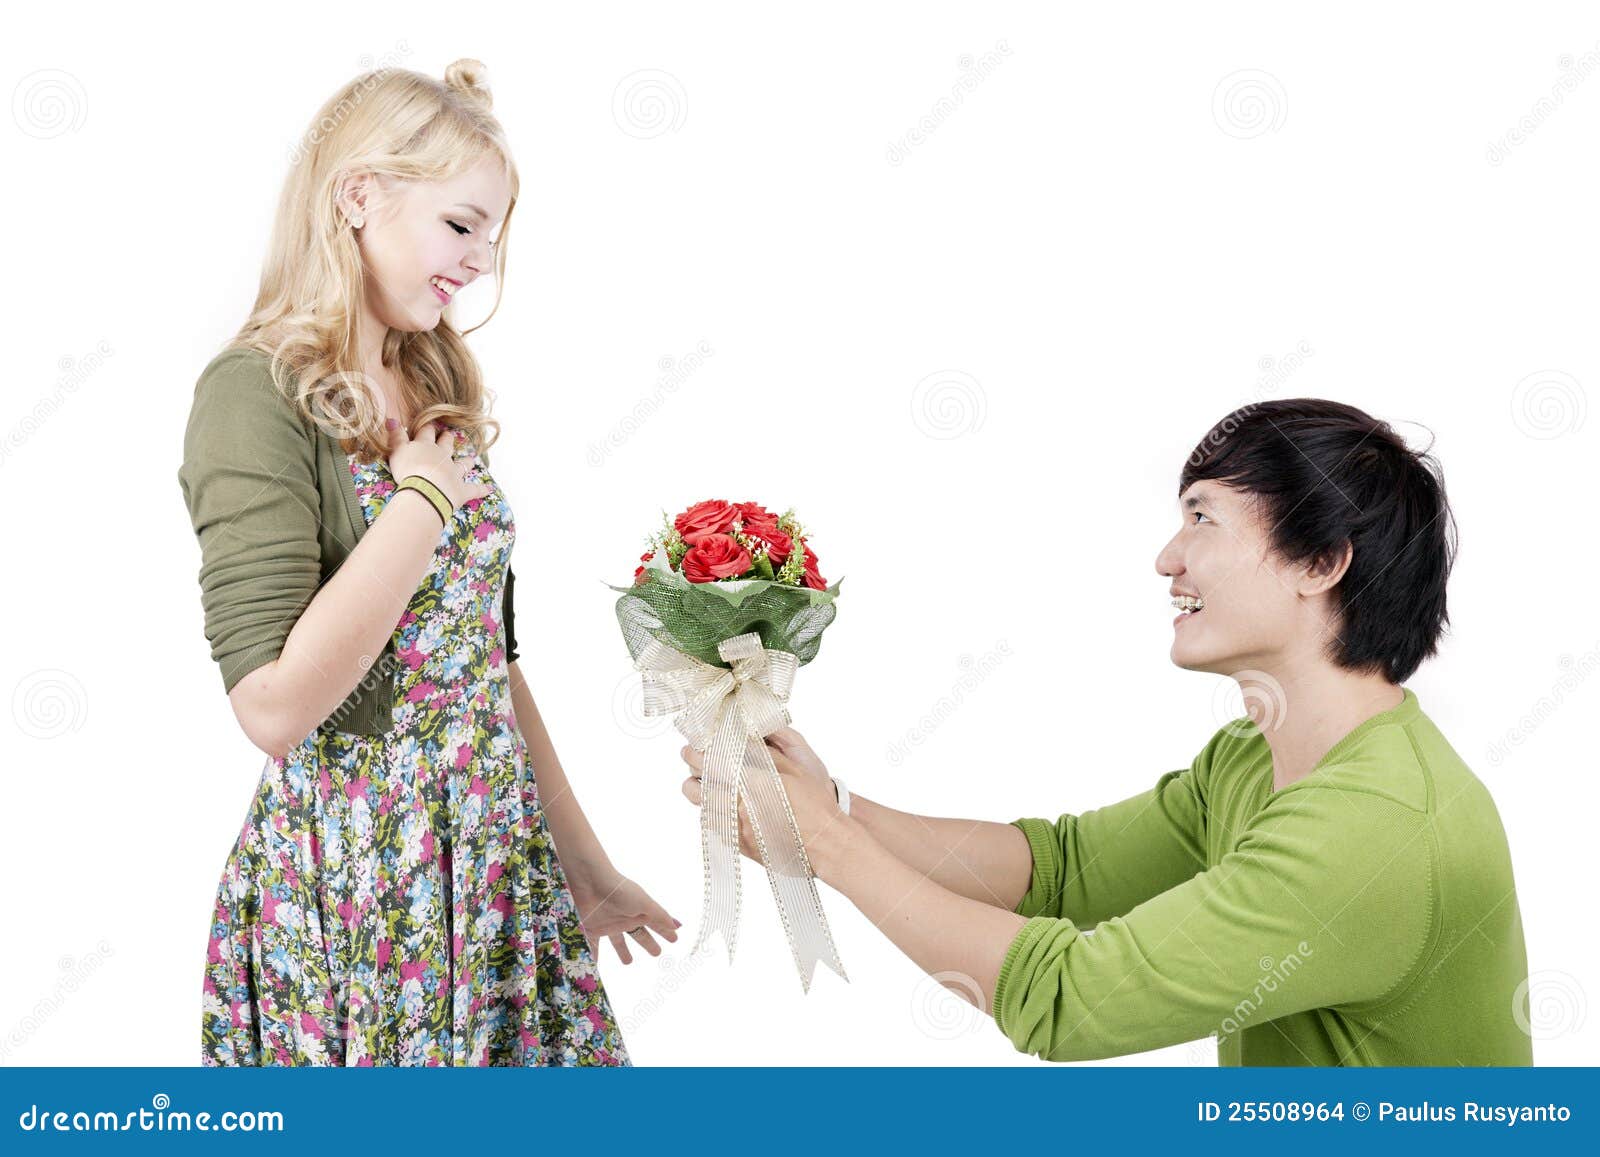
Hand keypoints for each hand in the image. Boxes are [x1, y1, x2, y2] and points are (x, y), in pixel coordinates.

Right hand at [386, 418, 490, 510]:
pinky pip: (474, 489)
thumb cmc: (408, 470)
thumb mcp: (397, 451)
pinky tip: (489, 490)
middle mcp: (442, 457)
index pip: (426, 433)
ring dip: (467, 462)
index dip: (427, 429)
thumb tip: (391, 419)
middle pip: (447, 445)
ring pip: (463, 464)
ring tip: (471, 459)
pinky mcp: (462, 490)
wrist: (426, 491)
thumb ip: (395, 436)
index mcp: (426, 447)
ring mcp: (454, 473)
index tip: (429, 426)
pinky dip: (481, 490)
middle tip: (450, 435)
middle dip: (448, 440)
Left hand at [567, 868, 681, 964]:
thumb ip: (660, 916)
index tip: (674, 940)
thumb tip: (677, 926)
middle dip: (648, 943)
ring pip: (618, 941)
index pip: (655, 925)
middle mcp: (625, 918)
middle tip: (657, 953)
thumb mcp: (644, 904)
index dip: (664, 932)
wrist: (590, 882)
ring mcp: (608, 924)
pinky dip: (594, 956)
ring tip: (628, 962)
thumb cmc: (620, 890)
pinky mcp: (591, 930)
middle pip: (638, 934)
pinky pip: (593, 947)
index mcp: (639, 912)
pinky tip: (594, 966)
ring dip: (622, 951)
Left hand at [679, 733, 852, 883]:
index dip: (694, 754)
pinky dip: (717, 816)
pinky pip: (716, 829)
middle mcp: (736, 807)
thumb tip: (738, 739)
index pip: (706, 764)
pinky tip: (731, 809)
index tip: (690, 749)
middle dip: (693, 776)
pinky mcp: (739, 847)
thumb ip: (760, 753)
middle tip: (697, 767)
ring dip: (703, 797)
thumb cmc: (814, 803)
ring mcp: (735, 830)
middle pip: (694, 789)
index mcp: (748, 782)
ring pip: (702, 810)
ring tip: (714, 788)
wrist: (826, 844)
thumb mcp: (791, 767)